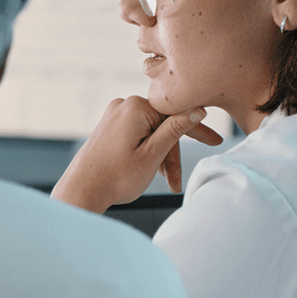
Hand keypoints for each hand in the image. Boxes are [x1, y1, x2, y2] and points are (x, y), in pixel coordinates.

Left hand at [51, 97, 223, 212]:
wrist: (80, 192)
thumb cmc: (115, 177)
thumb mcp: (153, 154)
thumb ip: (176, 129)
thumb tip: (198, 109)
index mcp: (135, 106)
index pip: (176, 113)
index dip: (197, 131)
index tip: (216, 142)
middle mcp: (123, 105)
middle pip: (163, 125)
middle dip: (172, 153)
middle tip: (177, 182)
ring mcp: (114, 115)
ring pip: (151, 133)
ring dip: (160, 156)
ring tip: (164, 183)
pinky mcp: (108, 127)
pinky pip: (137, 135)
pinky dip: (147, 152)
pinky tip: (150, 171)